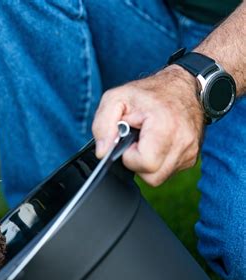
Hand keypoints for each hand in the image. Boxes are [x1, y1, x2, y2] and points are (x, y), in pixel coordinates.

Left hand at [92, 65, 204, 185]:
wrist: (182, 87)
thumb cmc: (148, 93)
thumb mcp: (115, 98)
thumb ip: (103, 125)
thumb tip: (103, 152)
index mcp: (165, 126)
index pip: (145, 163)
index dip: (130, 156)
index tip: (129, 140)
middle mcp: (183, 142)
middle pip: (153, 177)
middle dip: (138, 162)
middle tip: (136, 141)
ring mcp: (190, 151)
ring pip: (160, 177)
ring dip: (148, 163)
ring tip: (146, 140)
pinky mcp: (192, 157)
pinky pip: (168, 172)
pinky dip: (158, 162)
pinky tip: (156, 144)